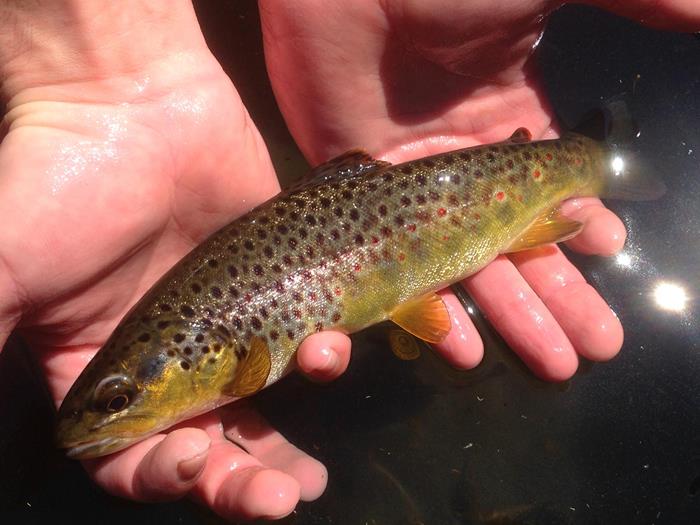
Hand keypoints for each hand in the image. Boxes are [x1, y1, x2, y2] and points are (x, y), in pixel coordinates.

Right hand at [0, 1, 348, 519]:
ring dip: (284, 446)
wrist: (136, 102)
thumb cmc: (60, 181)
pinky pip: (301, 344)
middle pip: (206, 449)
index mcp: (102, 375)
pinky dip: (321, 362)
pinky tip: (335, 354)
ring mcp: (223, 331)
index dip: (157, 475)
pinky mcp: (272, 294)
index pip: (127, 457)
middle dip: (239, 484)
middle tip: (277, 501)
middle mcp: (164, 364)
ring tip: (310, 458)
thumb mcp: (6, 267)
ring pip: (259, 410)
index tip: (192, 464)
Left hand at [259, 0, 699, 379]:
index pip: (555, 189)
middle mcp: (464, 164)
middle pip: (519, 244)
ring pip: (468, 268)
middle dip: (561, 294)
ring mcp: (412, 189)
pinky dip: (433, 309)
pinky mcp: (364, 205)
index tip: (612, 259)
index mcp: (509, 118)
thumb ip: (633, 1)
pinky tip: (464, 347)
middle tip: (594, 345)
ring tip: (551, 363)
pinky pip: (401, 270)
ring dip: (510, 317)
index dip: (585, 226)